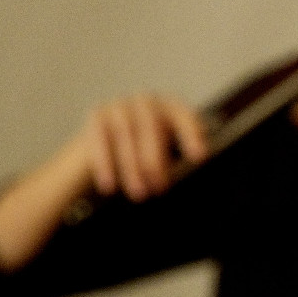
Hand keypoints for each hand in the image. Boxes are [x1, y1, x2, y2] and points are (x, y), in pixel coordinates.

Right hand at [72, 92, 208, 201]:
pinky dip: (105, 164)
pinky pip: (100, 139)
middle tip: (159, 188)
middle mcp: (146, 102)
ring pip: (125, 133)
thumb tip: (193, 177)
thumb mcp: (166, 156)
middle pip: (151, 126)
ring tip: (138, 194)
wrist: (108, 147)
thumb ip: (176, 163)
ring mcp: (121, 105)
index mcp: (171, 108)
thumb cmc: (147, 154)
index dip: (191, 135)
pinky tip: (109, 186)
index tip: (199, 158)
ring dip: (131, 167)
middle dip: (155, 160)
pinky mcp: (98, 115)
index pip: (184, 116)